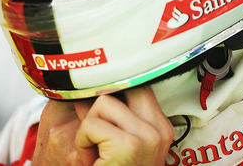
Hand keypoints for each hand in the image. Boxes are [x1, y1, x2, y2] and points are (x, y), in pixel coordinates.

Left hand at [32, 87, 173, 165]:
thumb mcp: (117, 143)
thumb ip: (112, 115)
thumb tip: (90, 85)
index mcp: (160, 126)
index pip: (135, 85)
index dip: (110, 93)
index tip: (100, 112)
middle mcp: (159, 129)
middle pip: (120, 86)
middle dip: (99, 108)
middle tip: (96, 137)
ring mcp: (148, 137)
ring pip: (102, 102)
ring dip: (88, 129)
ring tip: (96, 154)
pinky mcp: (129, 145)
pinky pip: (91, 125)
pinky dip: (82, 143)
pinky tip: (92, 162)